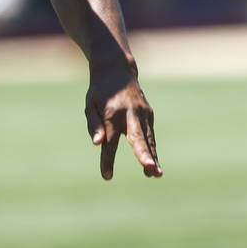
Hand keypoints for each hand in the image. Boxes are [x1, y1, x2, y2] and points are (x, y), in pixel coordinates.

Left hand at [84, 64, 161, 180]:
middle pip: (136, 137)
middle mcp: (129, 113)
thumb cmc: (100, 92)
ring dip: (153, 156)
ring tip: (156, 174)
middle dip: (143, 153)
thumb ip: (94, 124)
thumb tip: (97, 144)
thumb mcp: (90, 105)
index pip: (109, 141)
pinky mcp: (149, 114)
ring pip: (148, 138)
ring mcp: (142, 113)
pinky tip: (153, 165)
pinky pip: (149, 135)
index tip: (106, 176)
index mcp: (111, 112)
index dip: (107, 160)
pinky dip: (151, 149)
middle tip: (150, 168)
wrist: (116, 70)